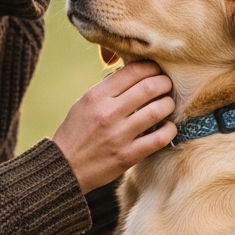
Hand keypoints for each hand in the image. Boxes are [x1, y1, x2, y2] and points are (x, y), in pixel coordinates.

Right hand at [52, 61, 175, 192]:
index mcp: (96, 96)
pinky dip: (169, 129)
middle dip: (164, 83)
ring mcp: (119, 135)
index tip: (156, 70)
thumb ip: (108, 88)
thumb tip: (133, 72)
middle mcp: (108, 113)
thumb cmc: (76, 132)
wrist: (65, 167)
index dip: (151, 67)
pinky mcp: (128, 155)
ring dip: (168, 104)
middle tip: (167, 86)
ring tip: (168, 104)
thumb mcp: (85, 103)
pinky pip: (159, 138)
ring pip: (157, 110)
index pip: (132, 71)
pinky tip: (168, 127)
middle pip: (149, 87)